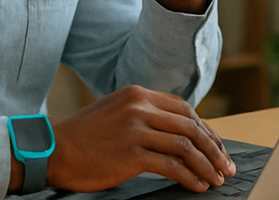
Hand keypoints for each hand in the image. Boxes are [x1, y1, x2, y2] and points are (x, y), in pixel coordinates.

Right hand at [34, 85, 236, 192]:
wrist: (51, 150)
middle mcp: (140, 107)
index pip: (185, 110)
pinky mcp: (130, 153)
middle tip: (227, 166)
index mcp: (139, 94)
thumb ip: (145, 114)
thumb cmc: (85, 136)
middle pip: (191, 127)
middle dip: (214, 148)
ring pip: (185, 146)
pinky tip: (197, 185)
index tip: (217, 147)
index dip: (206, 130)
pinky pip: (171, 166)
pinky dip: (189, 176)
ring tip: (217, 179)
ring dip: (207, 164)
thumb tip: (180, 132)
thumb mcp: (117, 111)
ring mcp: (136, 129)